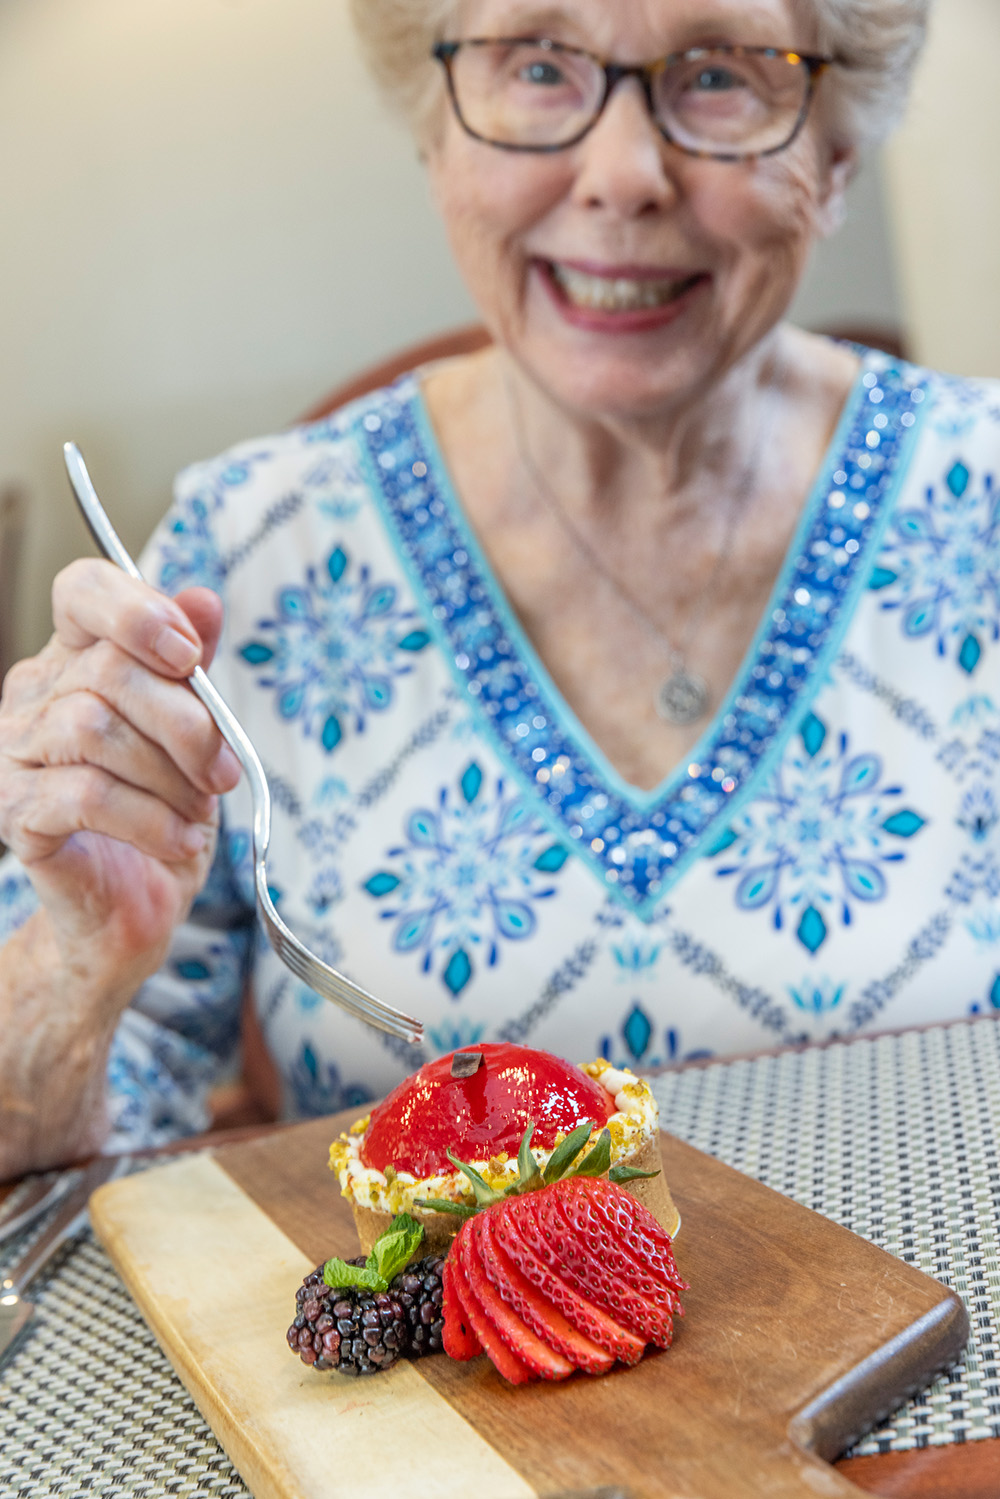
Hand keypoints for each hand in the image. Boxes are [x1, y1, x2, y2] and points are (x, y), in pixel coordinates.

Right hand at [0, 559, 240, 991]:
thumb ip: (193, 668)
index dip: (138, 610)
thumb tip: (203, 600)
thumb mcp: (194, 736)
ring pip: (94, 729)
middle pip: (108, 669)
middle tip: (223, 770)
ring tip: (197, 811)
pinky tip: (180, 839)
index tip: (192, 656)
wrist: (132, 908)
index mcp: (76, 660)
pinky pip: (85, 796)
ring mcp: (15, 753)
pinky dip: (150, 818)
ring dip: (169, 775)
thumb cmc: (162, 814)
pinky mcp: (15, 813)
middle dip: (187, 723)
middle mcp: (34, 695)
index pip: (82, 592)